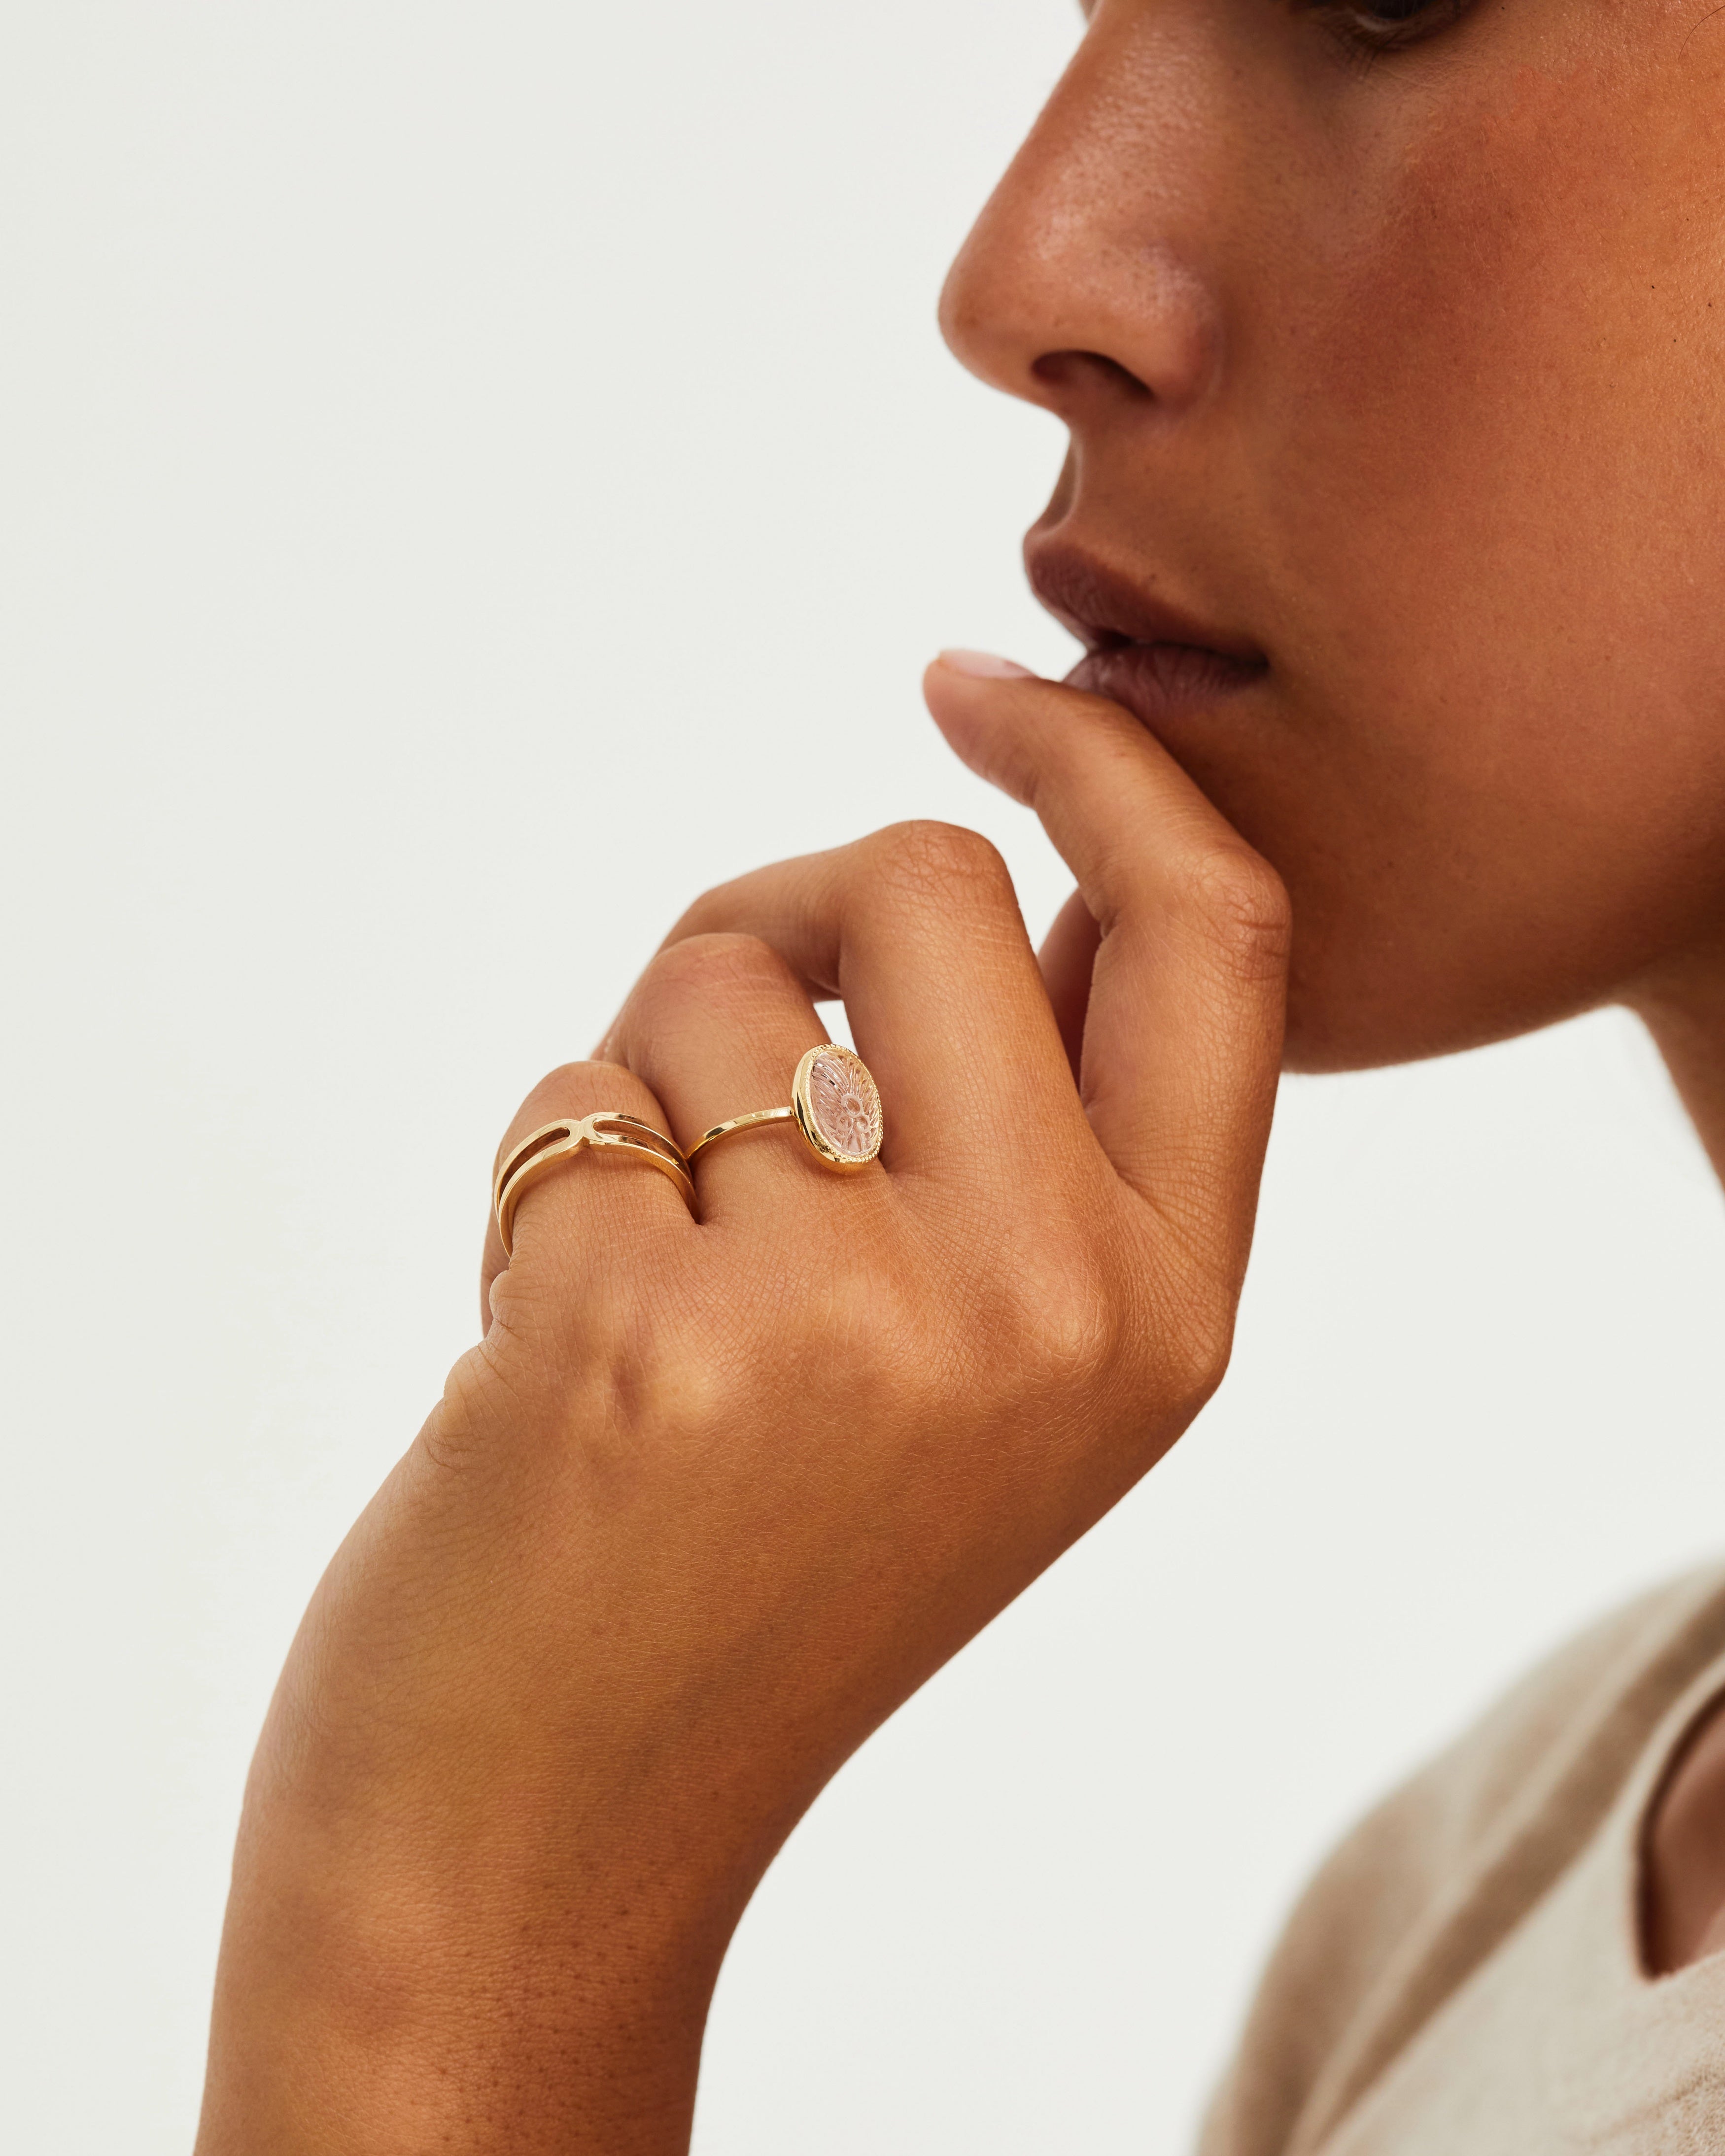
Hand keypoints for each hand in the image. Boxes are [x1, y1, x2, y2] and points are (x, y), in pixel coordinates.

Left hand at [195, 658, 1288, 2154]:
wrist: (550, 1836)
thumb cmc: (755, 1573)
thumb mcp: (992, 1379)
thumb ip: (1036, 1143)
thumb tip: (1003, 880)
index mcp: (1169, 1313)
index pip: (1214, 938)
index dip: (1105, 775)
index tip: (985, 692)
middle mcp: (1055, 1309)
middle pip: (928, 886)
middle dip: (784, 909)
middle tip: (706, 1060)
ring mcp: (861, 1326)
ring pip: (723, 978)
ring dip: (644, 1076)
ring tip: (637, 1272)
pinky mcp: (650, 1337)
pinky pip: (573, 1090)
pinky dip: (540, 1177)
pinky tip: (547, 1356)